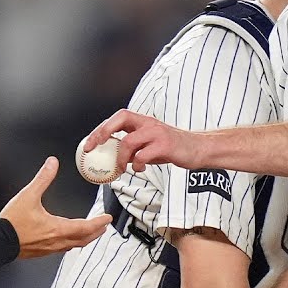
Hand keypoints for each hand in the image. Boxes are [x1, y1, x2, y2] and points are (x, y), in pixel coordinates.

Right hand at [0, 157, 111, 258]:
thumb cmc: (12, 223)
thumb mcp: (28, 195)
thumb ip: (43, 178)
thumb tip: (52, 164)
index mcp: (58, 228)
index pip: (86, 227)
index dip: (99, 222)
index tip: (107, 218)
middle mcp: (57, 241)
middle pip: (84, 239)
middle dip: (96, 232)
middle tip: (103, 226)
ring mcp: (50, 248)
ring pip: (74, 245)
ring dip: (84, 238)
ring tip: (89, 233)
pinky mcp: (41, 252)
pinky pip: (62, 248)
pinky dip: (71, 242)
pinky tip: (66, 239)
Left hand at [83, 109, 203, 172]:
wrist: (198, 149)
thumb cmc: (172, 148)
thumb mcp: (149, 145)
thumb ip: (132, 148)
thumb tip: (113, 158)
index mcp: (143, 122)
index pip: (118, 118)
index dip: (101, 128)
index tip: (89, 143)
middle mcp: (149, 123)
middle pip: (121, 118)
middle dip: (103, 132)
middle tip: (93, 148)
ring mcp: (157, 133)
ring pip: (129, 141)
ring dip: (120, 157)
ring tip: (120, 168)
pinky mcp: (165, 145)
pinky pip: (143, 155)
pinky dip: (137, 164)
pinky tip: (139, 169)